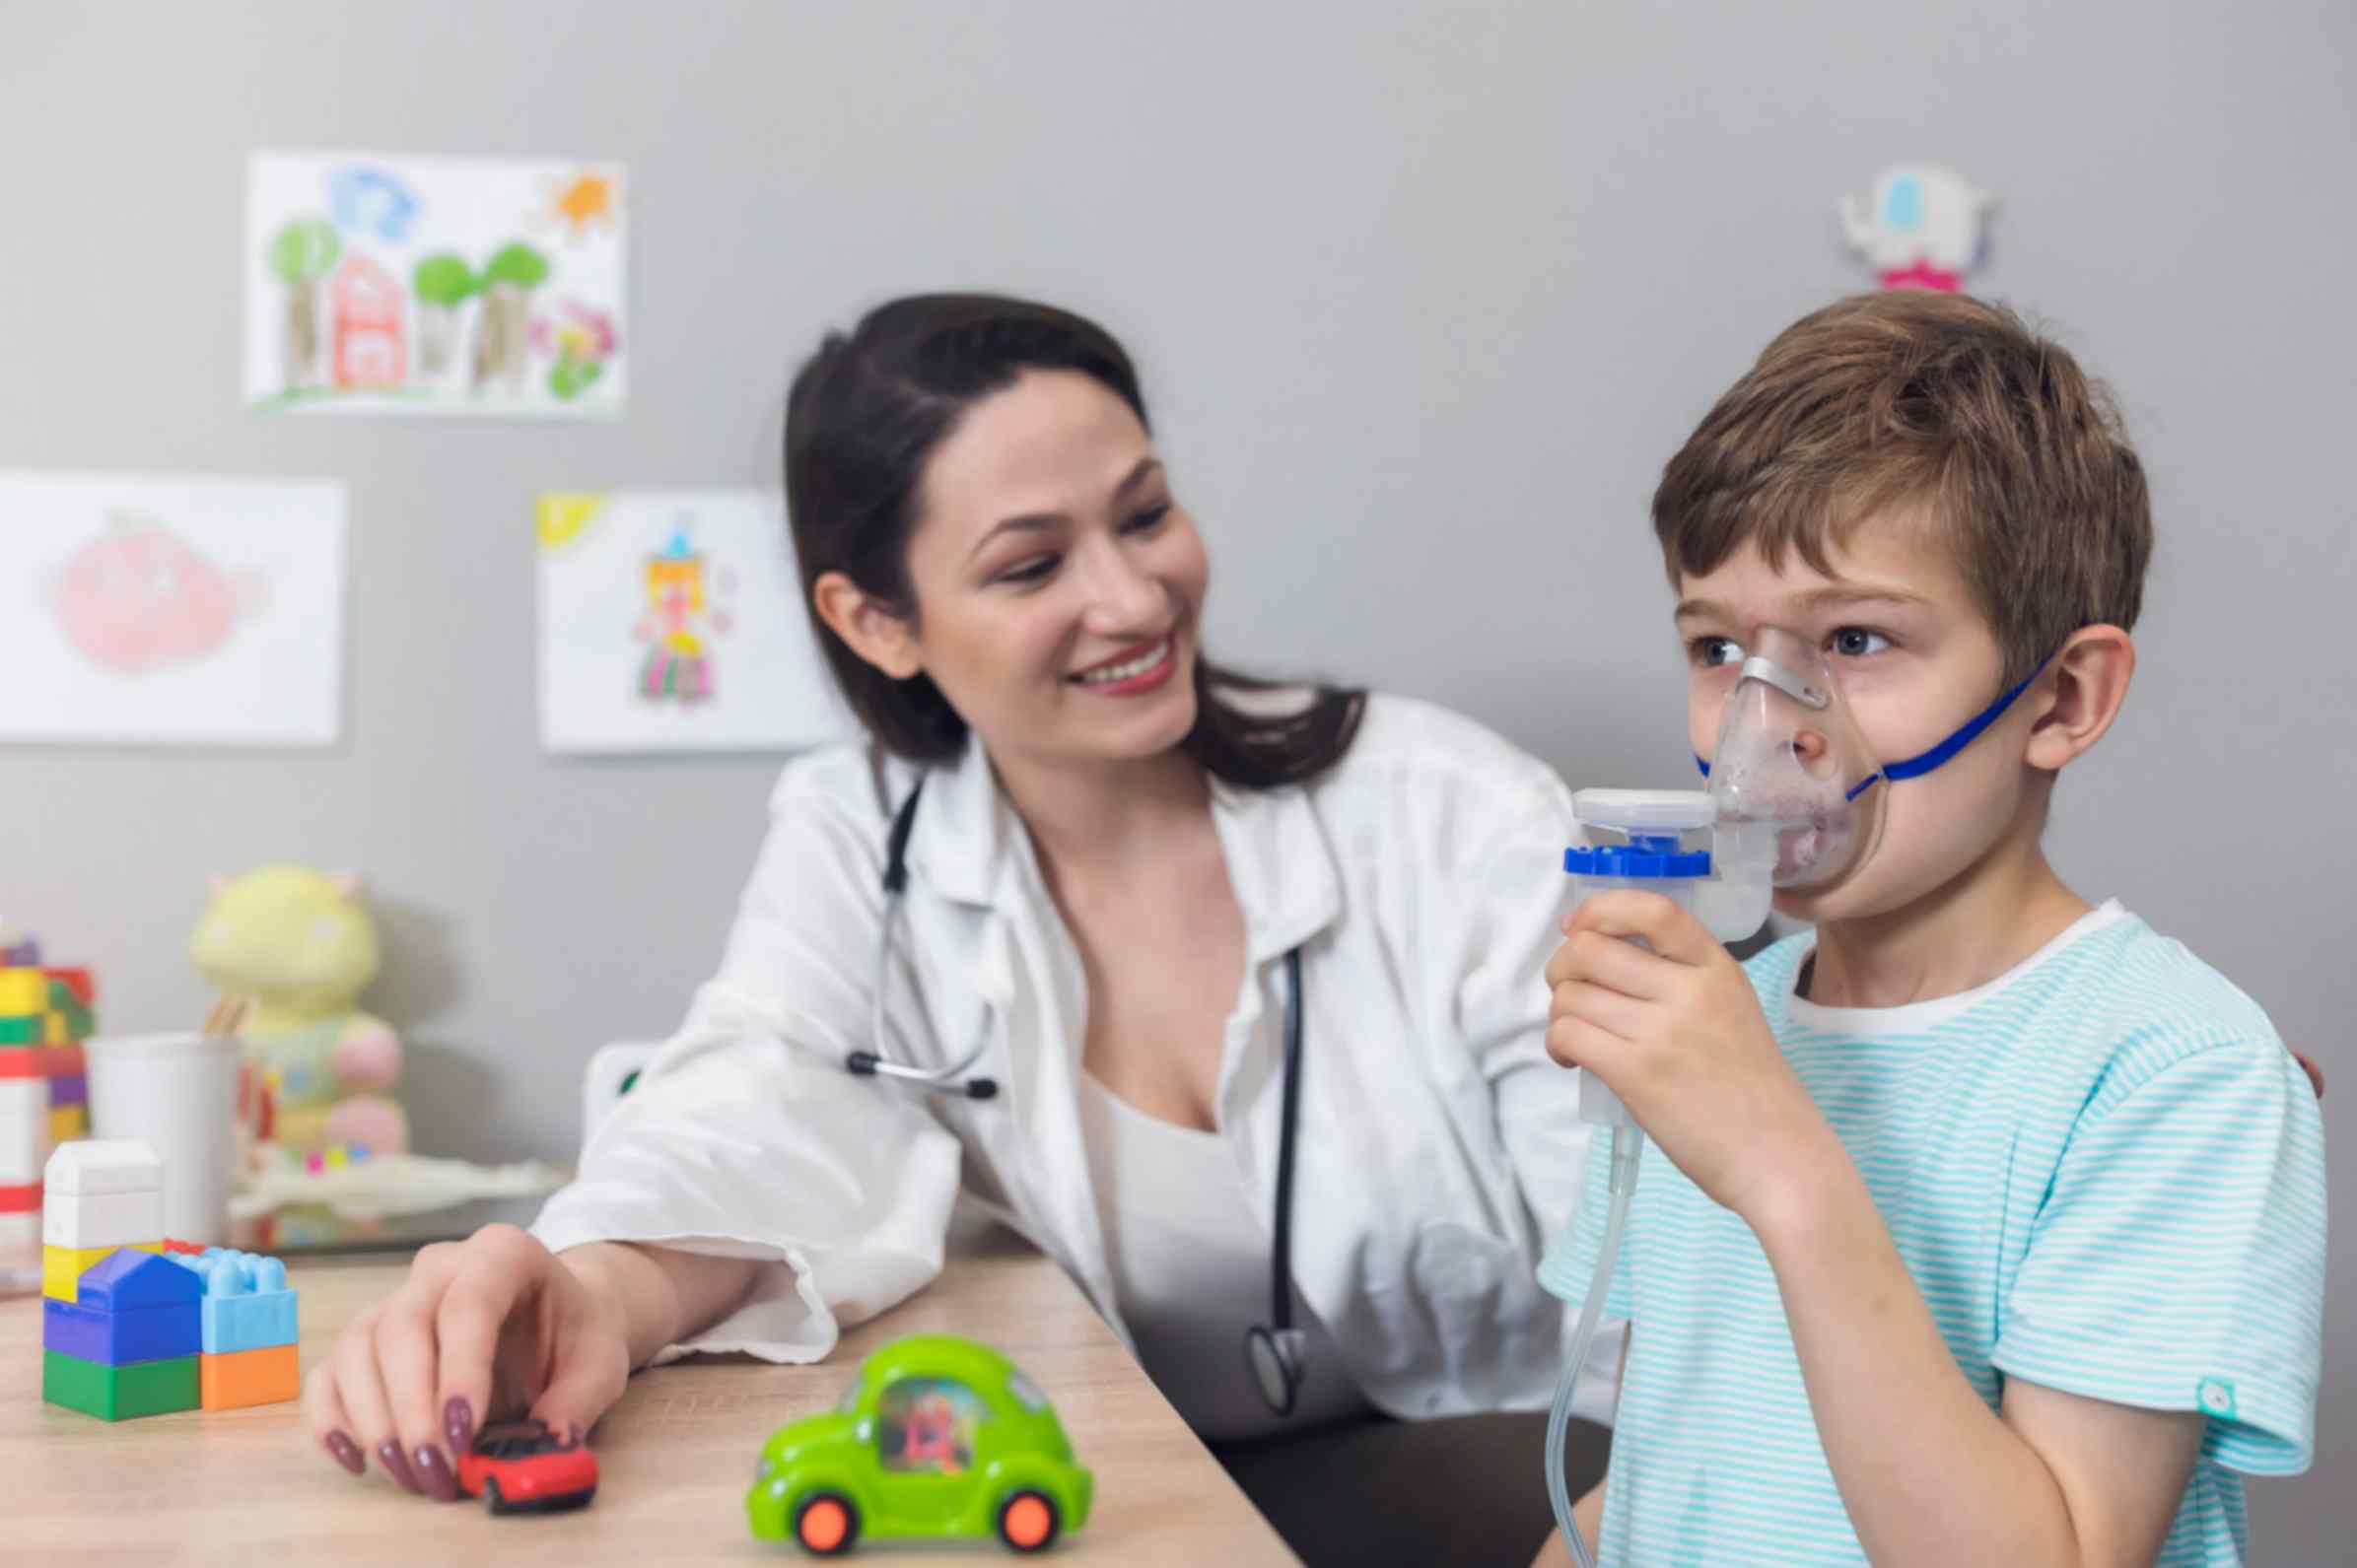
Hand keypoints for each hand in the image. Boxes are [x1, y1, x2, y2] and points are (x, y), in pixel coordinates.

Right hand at [304, 1224, 629, 1500]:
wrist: (557, 1318)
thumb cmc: (576, 1334)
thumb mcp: (600, 1363)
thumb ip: (578, 1402)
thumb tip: (548, 1444)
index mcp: (504, 1253)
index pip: (469, 1305)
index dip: (459, 1371)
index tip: (461, 1434)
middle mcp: (441, 1266)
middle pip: (403, 1327)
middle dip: (413, 1409)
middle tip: (435, 1471)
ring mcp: (397, 1296)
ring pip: (358, 1347)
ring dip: (374, 1420)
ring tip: (411, 1474)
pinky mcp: (369, 1335)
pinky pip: (331, 1370)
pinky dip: (332, 1418)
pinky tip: (359, 1460)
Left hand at [1544, 889, 1840, 1224]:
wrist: (1778, 1156)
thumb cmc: (1752, 1089)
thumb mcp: (1733, 1009)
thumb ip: (1683, 979)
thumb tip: (1603, 957)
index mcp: (1716, 968)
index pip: (1652, 910)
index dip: (1600, 908)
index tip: (1579, 927)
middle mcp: (1690, 991)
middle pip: (1591, 949)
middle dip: (1562, 967)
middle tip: (1568, 992)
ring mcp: (1663, 1032)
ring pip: (1571, 994)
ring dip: (1558, 1013)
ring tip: (1576, 1035)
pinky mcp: (1637, 1074)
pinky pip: (1568, 1034)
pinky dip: (1557, 1044)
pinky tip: (1573, 1059)